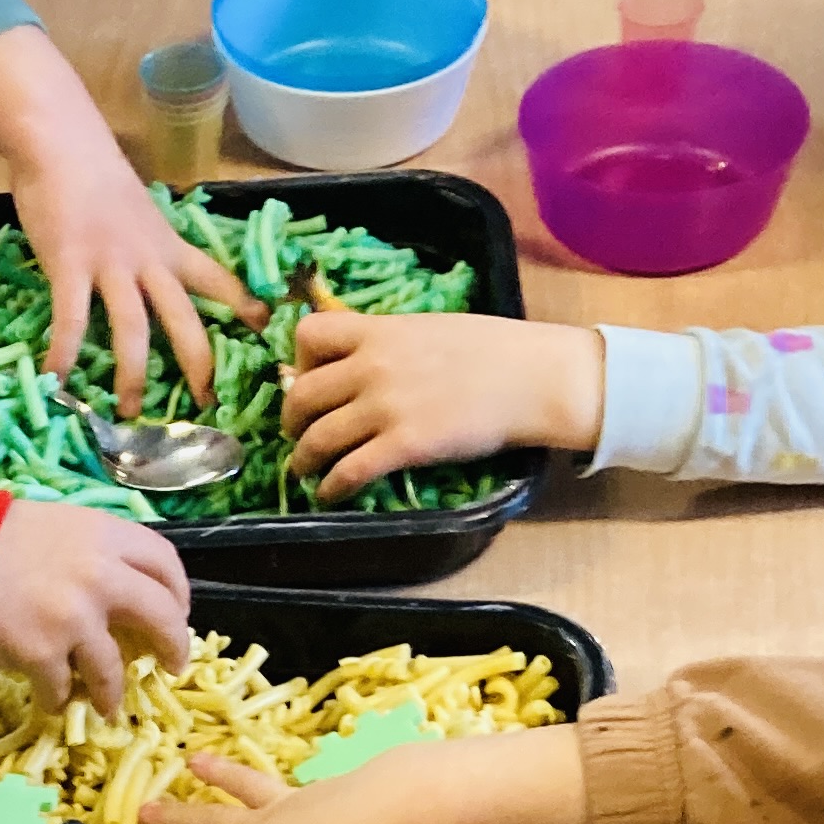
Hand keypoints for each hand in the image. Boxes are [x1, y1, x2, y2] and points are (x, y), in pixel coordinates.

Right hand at [0, 26, 261, 415]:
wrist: (61, 142)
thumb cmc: (96, 177)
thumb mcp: (138, 214)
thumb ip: (147, 246)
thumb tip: (148, 274)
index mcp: (169, 247)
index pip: (218, 279)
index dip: (244, 305)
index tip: (267, 330)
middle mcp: (149, 260)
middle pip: (184, 318)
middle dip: (199, 364)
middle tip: (204, 403)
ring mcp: (111, 264)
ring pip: (133, 329)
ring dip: (133, 375)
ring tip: (128, 411)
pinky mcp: (70, 265)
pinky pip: (71, 318)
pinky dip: (64, 352)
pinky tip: (58, 381)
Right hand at [0, 494, 191, 716]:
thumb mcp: (58, 528)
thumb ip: (96, 555)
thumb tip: (122, 597)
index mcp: (107, 536)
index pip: (164, 563)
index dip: (178, 593)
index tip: (176, 613)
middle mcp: (101, 575)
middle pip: (161, 616)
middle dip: (173, 646)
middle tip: (171, 665)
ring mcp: (74, 617)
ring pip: (113, 670)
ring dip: (111, 693)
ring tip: (106, 705)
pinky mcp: (41, 653)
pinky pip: (61, 689)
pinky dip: (56, 699)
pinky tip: (50, 699)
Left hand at [285, 309, 605, 498]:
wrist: (532, 378)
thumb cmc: (492, 351)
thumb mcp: (429, 330)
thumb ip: (389, 344)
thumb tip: (361, 362)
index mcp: (379, 331)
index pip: (310, 334)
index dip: (298, 360)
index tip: (306, 378)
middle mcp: (372, 366)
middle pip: (302, 394)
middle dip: (291, 420)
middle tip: (296, 434)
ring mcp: (386, 407)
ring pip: (317, 437)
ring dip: (303, 459)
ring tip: (305, 470)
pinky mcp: (404, 446)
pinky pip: (349, 471)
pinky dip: (330, 487)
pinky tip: (330, 494)